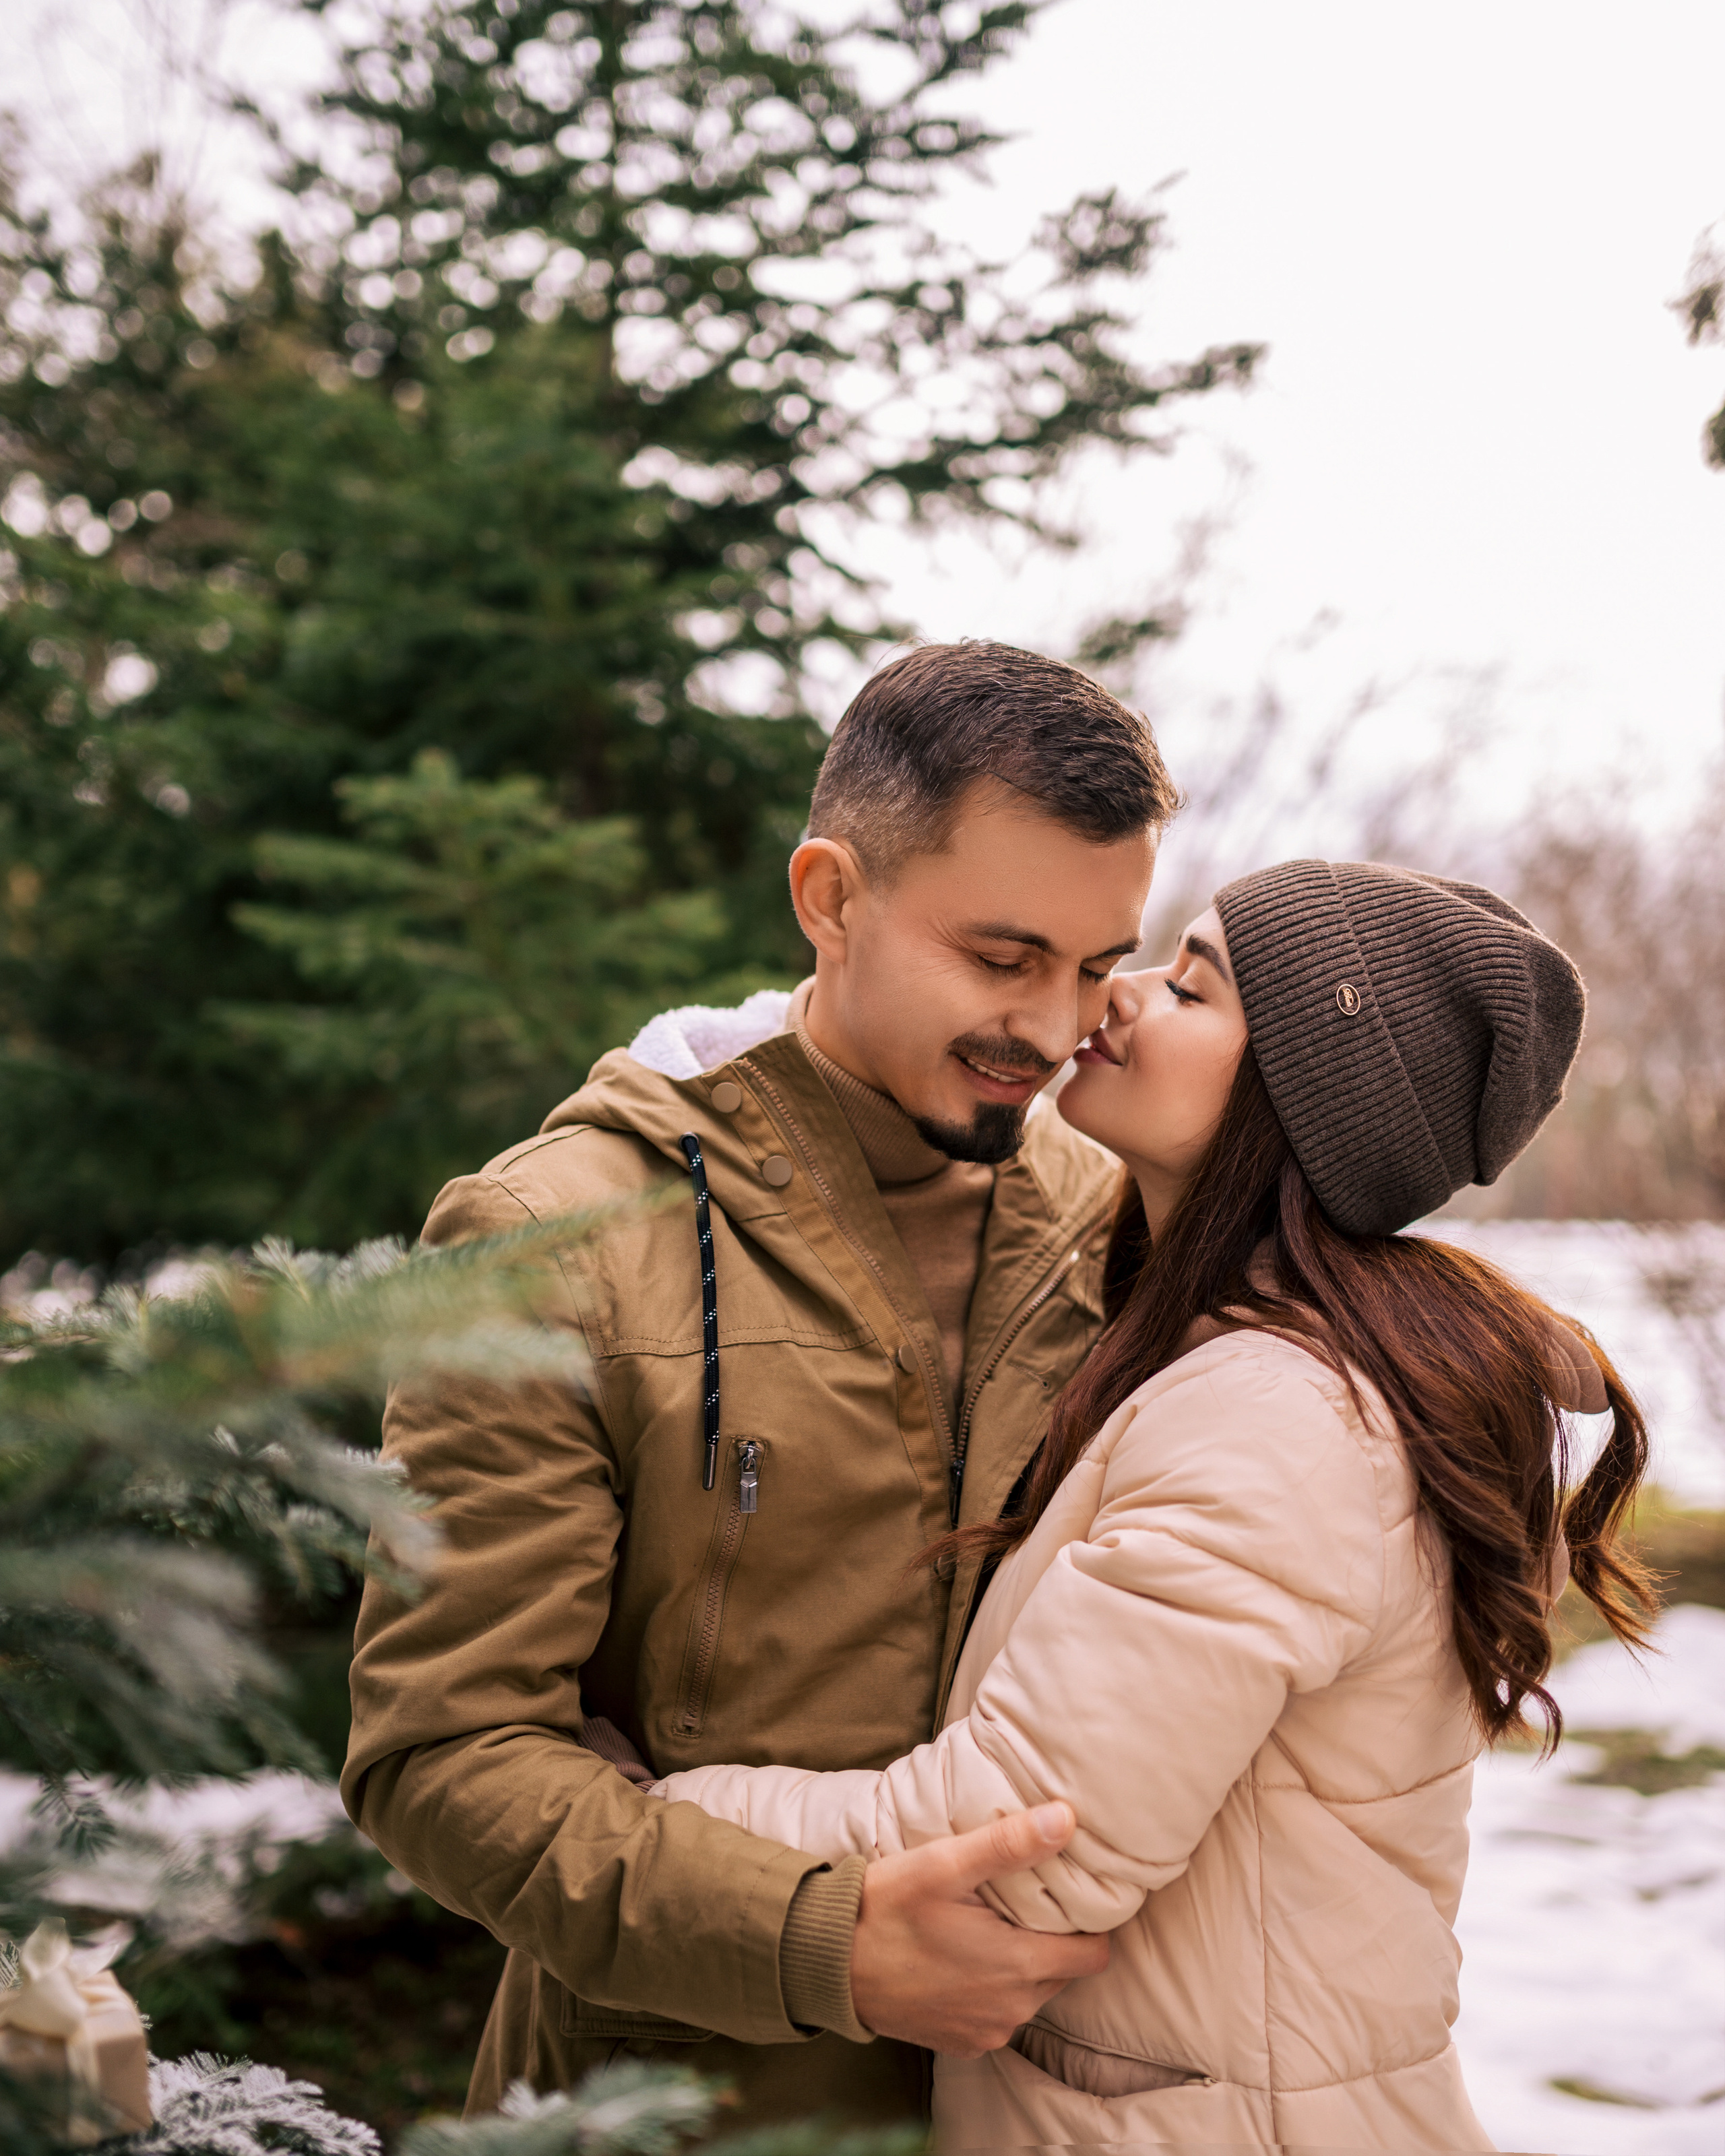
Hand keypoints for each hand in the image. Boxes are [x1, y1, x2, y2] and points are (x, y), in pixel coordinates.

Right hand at [848, 1801, 1109, 2055]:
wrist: (828, 1965)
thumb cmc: (886, 1908)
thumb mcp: (944, 1865)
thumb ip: (1008, 1844)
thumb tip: (1066, 1819)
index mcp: (1017, 1966)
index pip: (1094, 1954)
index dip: (1090, 1924)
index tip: (1069, 1895)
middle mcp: (1012, 2010)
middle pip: (1065, 1972)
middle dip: (1053, 1939)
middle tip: (1022, 1902)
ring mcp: (987, 2032)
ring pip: (1033, 1994)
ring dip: (1022, 1964)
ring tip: (990, 1926)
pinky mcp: (963, 2044)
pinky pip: (1000, 2015)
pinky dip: (993, 1990)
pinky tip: (964, 1959)